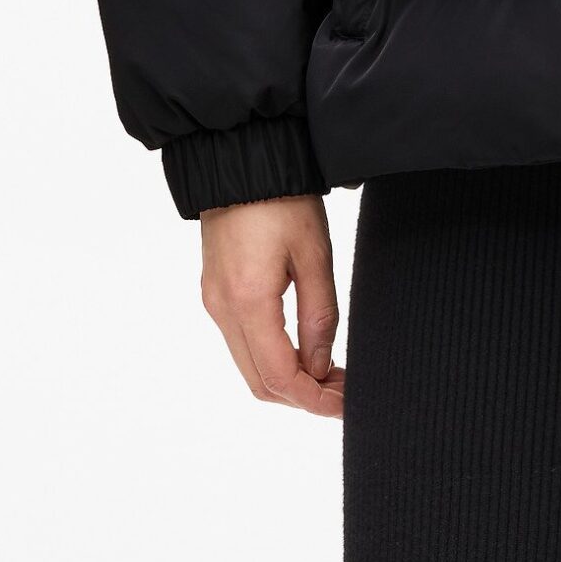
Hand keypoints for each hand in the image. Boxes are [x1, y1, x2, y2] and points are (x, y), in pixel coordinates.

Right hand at [199, 194, 343, 416]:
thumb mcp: (314, 252)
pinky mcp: (215, 291)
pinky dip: (272, 357)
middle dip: (303, 397)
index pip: (279, 377)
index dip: (314, 400)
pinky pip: (242, 342)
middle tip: (344, 392)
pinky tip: (303, 349)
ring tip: (331, 373)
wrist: (241, 157)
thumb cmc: (282, 198)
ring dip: (288, 379)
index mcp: (248, 301)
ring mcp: (214, 301)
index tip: (346, 404)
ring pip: (249, 366)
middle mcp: (223, 309)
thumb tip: (320, 367)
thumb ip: (319, 314)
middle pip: (260, 382)